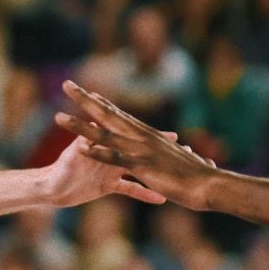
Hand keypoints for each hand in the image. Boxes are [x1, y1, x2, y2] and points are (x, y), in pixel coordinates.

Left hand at [54, 81, 221, 210]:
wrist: (209, 184)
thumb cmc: (198, 175)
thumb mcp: (179, 160)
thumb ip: (174, 151)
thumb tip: (180, 147)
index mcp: (148, 134)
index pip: (121, 114)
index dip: (103, 103)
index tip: (88, 92)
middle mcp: (142, 136)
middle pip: (107, 114)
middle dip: (85, 100)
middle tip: (66, 85)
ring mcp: (140, 149)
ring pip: (104, 134)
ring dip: (80, 126)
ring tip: (59, 118)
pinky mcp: (142, 166)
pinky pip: (115, 158)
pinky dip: (98, 152)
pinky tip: (82, 148)